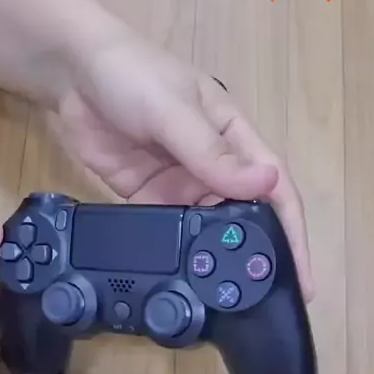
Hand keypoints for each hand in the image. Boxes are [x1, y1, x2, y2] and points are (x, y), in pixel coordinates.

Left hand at [54, 32, 313, 300]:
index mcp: (235, 138)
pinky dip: (176, 253)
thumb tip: (267, 184)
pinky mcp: (147, 198)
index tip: (303, 278)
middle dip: (256, 256)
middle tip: (264, 302)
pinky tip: (182, 278)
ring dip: (216, 259)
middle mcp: (213, 167)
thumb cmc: (132, 75)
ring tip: (225, 298)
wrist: (70, 72)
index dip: (293, 233)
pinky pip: (168, 231)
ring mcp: (180, 185)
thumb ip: (213, 154)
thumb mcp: (176, 111)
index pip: (275, 189)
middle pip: (245, 218)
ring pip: (207, 230)